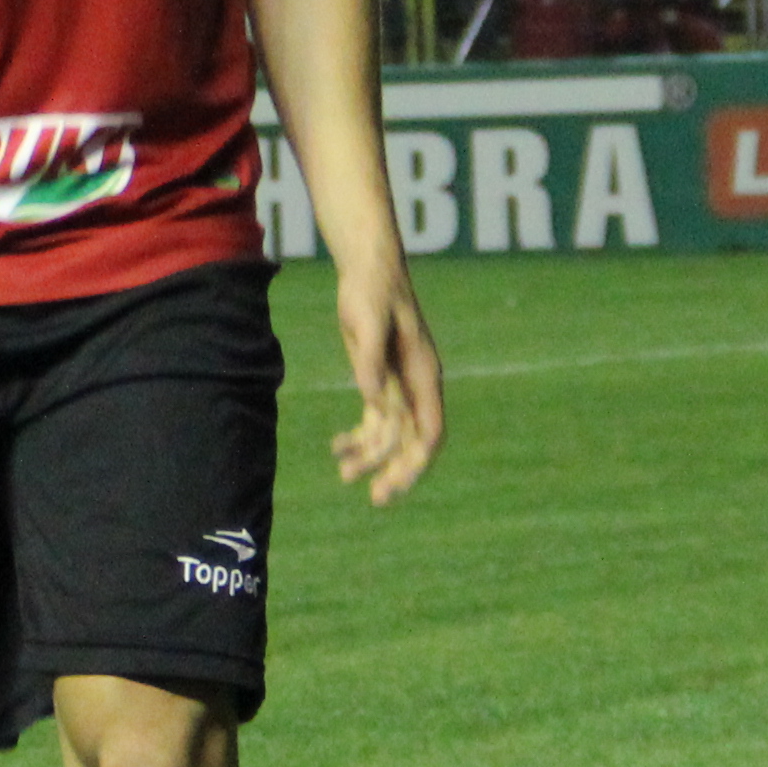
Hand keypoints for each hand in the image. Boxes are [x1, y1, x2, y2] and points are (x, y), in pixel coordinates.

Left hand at [332, 258, 444, 505]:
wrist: (367, 268)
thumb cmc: (372, 291)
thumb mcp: (369, 321)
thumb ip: (371, 360)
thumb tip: (370, 399)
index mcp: (423, 374)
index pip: (430, 430)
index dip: (417, 460)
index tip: (397, 482)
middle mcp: (415, 386)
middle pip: (412, 440)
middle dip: (396, 470)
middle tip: (377, 498)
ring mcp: (397, 385)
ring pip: (390, 435)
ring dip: (371, 457)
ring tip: (344, 475)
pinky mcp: (378, 380)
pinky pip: (373, 420)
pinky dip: (358, 437)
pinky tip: (337, 448)